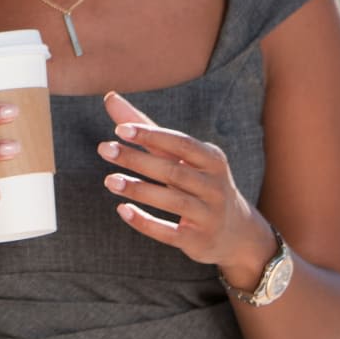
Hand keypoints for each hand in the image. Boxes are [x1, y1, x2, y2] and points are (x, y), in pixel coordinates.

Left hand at [98, 91, 275, 282]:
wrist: (235, 231)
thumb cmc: (197, 181)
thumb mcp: (178, 155)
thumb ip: (145, 129)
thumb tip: (110, 98)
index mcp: (212, 160)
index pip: (181, 143)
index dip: (152, 136)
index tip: (119, 129)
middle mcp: (215, 186)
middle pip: (174, 171)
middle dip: (137, 160)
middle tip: (104, 149)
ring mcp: (209, 215)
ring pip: (173, 201)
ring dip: (139, 190)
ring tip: (109, 180)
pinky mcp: (199, 240)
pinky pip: (170, 232)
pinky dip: (146, 222)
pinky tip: (123, 210)